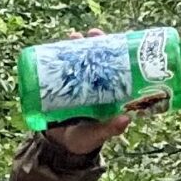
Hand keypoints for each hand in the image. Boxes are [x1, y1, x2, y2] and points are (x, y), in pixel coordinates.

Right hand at [41, 28, 163, 156]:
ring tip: (74, 36)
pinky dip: (56, 57)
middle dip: (95, 42)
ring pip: (77, 59)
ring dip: (75, 45)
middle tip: (93, 33)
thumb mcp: (98, 134)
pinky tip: (53, 47)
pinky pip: (59, 69)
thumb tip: (126, 119)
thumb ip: (110, 129)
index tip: (117, 38)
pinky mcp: (60, 86)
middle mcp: (94, 83)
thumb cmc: (84, 140)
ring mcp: (76, 83)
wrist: (59, 147)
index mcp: (108, 91)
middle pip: (96, 57)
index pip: (115, 66)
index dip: (116, 50)